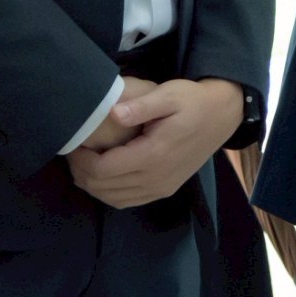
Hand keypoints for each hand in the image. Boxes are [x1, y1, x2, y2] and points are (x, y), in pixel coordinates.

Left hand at [66, 78, 244, 208]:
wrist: (222, 115)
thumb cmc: (193, 101)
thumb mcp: (169, 94)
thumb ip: (140, 106)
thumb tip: (113, 113)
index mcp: (154, 155)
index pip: (103, 170)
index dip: (81, 160)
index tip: (73, 144)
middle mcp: (156, 178)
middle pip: (104, 188)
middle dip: (81, 173)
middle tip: (73, 153)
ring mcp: (161, 187)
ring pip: (113, 199)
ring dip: (93, 186)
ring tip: (83, 164)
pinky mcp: (165, 189)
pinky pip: (128, 201)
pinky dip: (109, 193)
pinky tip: (102, 177)